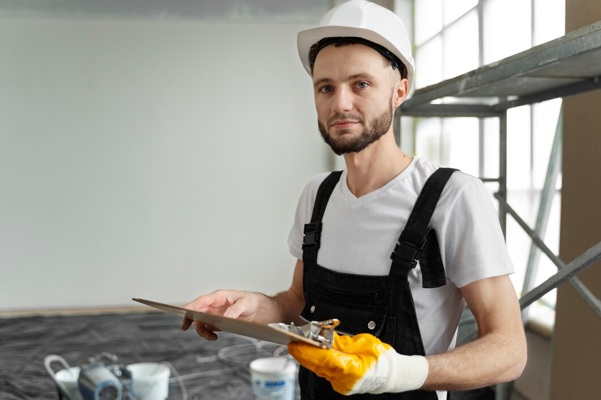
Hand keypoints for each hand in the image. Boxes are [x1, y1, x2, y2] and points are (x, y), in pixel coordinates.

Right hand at [181, 289, 262, 339]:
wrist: (260, 310)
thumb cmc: (252, 301)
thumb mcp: (245, 303)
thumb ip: (234, 310)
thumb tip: (224, 318)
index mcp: (219, 297)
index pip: (201, 301)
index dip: (191, 306)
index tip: (183, 312)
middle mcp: (214, 305)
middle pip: (197, 312)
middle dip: (190, 319)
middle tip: (185, 327)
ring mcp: (216, 315)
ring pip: (201, 322)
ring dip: (202, 330)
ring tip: (211, 337)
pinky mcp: (219, 323)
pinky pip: (208, 329)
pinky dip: (208, 334)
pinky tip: (214, 337)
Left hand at [288, 332, 428, 394]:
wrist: (391, 374)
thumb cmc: (381, 357)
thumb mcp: (363, 343)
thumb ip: (343, 343)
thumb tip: (325, 339)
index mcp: (352, 369)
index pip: (324, 359)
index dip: (307, 351)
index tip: (295, 343)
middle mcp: (344, 381)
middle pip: (318, 365)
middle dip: (303, 354)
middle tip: (292, 342)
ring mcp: (341, 385)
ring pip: (320, 369)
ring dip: (309, 357)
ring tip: (299, 344)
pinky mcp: (340, 384)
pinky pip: (325, 371)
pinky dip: (318, 362)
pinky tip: (312, 353)